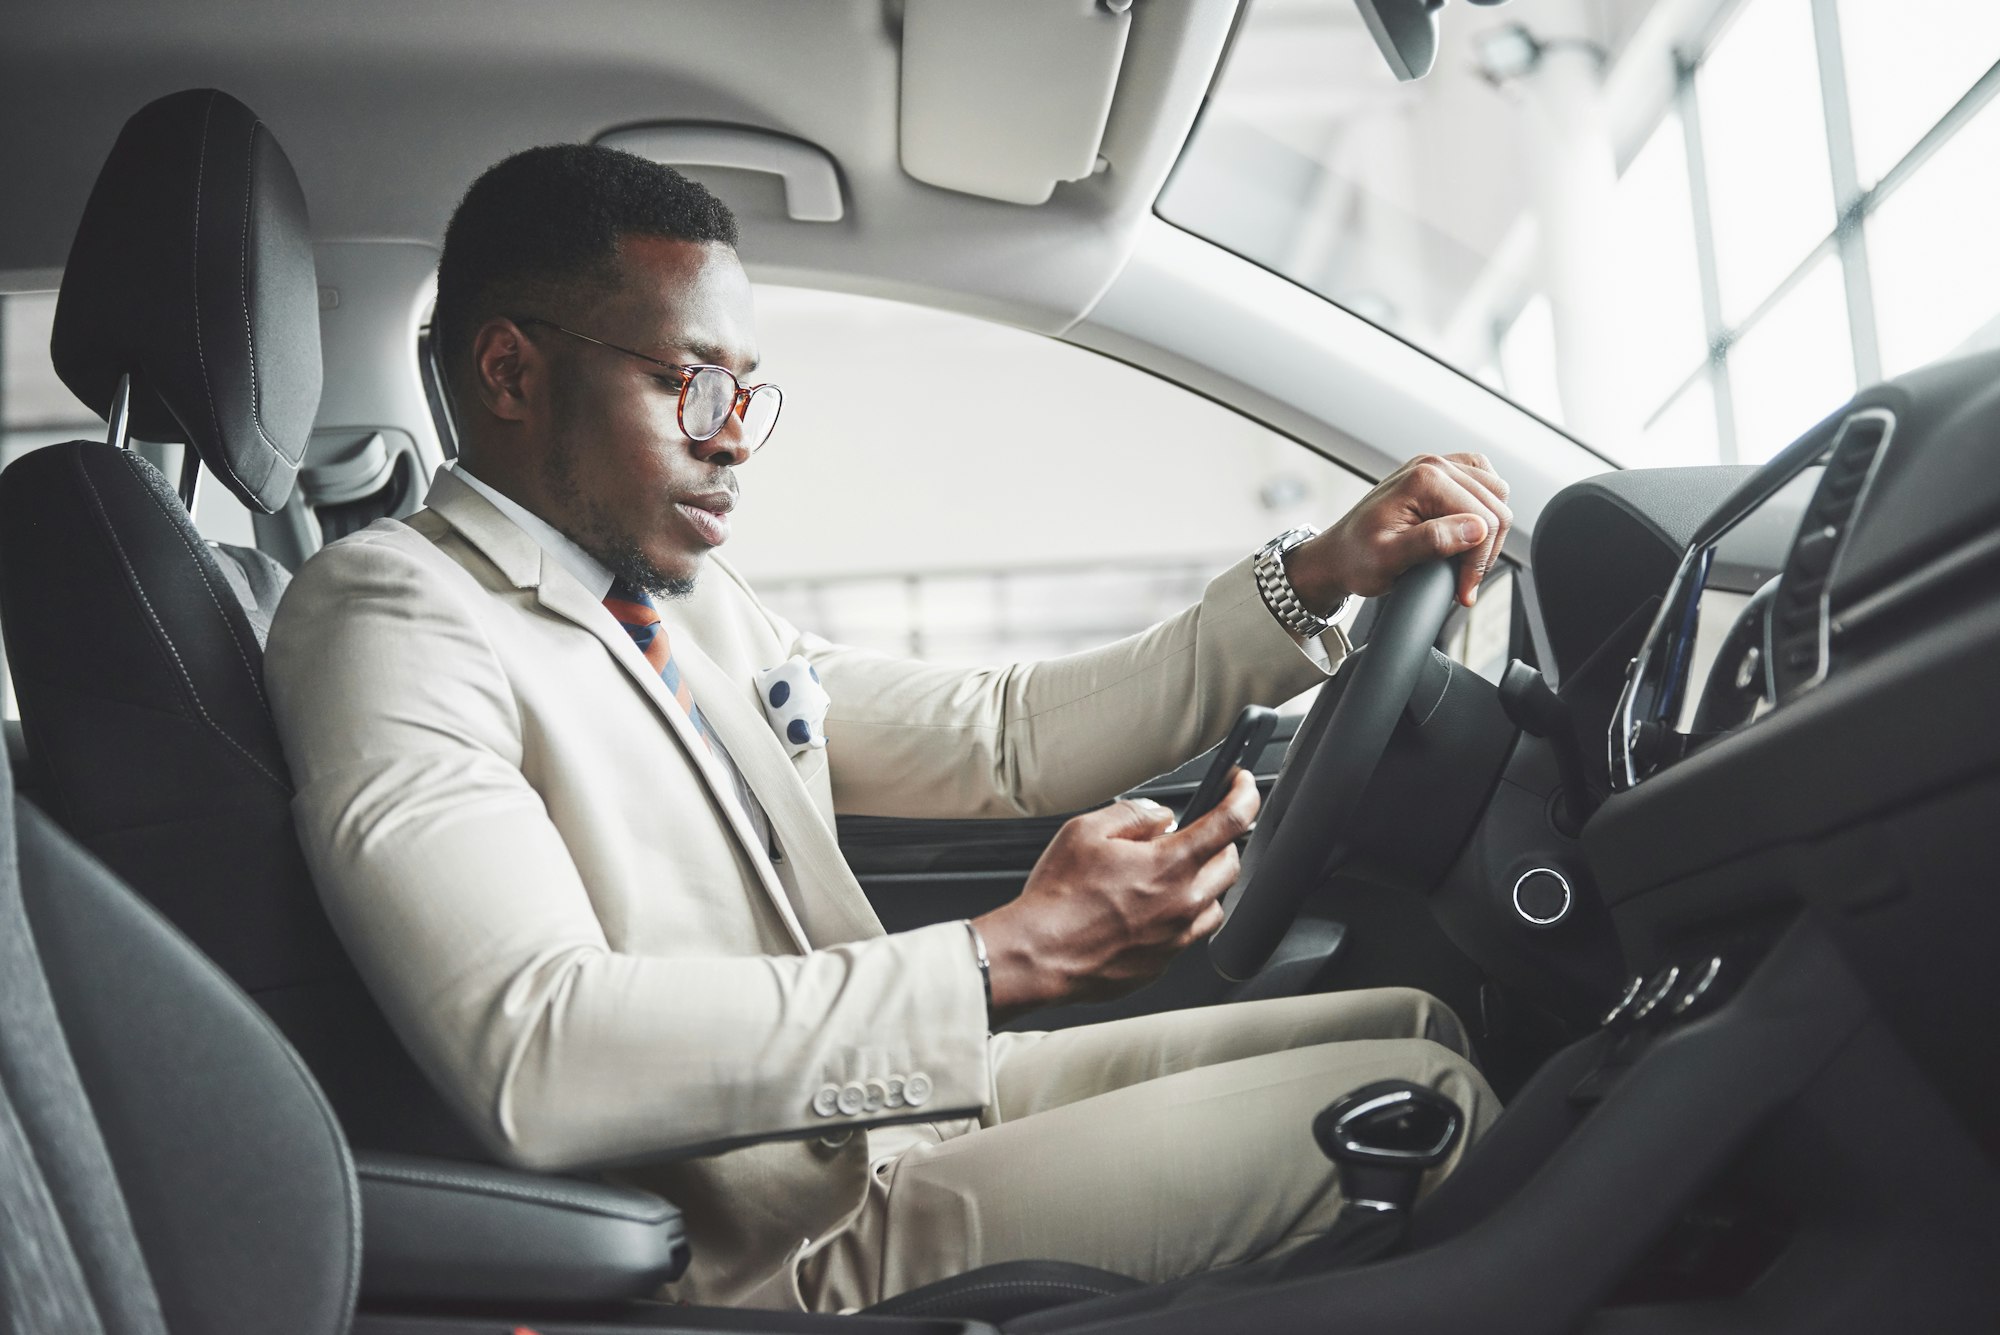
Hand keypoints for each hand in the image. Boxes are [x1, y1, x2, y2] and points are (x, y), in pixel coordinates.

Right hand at [972, 768, 1258, 1020]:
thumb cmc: (1057, 898)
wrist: (1039, 955)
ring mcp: (1176, 938)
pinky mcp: (1163, 964)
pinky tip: (1149, 909)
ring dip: (1203, 882)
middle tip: (1194, 833)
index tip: (1241, 785)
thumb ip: (1132, 816)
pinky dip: (1181, 915)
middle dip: (1220, 841)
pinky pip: (1189, 934)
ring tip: (1168, 875)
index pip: (1231, 821)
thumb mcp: (1085, 832)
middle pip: (1231, 863)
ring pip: (1215, 903)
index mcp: (1170, 865)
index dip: (1244, 795)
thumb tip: (1158, 816)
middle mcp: (1183, 903)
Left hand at [1285, 452, 1513, 609]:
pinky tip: (1469, 532)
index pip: (1484, 518)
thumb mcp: (1388, 559)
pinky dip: (1485, 508)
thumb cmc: (1356, 559)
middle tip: (1463, 580)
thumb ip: (1433, 541)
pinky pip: (1484, 483)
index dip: (1478, 560)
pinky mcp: (1439, 475)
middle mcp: (1433, 464)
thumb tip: (1476, 529)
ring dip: (1489, 529)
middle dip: (1484, 549)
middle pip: (1496, 505)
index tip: (1463, 587)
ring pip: (1496, 493)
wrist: (1337, 555)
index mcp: (1423, 479)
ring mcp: (1437, 466)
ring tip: (1464, 558)